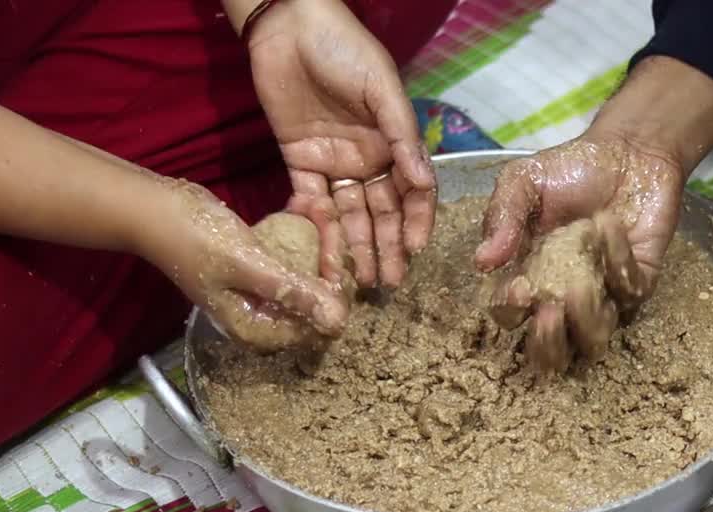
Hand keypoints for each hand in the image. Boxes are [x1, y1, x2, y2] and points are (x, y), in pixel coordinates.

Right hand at [139, 180, 348, 349]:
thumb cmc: (196, 239)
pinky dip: (304, 233)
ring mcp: (262, 291)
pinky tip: (307, 207)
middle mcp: (264, 316)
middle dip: (330, 257)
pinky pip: (295, 256)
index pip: (318, 323)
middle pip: (318, 297)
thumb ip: (293, 294)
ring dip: (321, 240)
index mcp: (259, 329)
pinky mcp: (260, 267)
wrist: (153, 210)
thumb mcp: (249, 266)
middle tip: (329, 216)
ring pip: (309, 273)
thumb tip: (338, 323)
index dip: (334, 290)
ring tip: (320, 206)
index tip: (338, 252)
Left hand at [246, 0, 435, 288]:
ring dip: (355, 247)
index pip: (412, 192)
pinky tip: (320, 254)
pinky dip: (314, 227)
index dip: (416, 222)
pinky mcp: (298, 161)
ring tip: (360, 281)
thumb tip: (423, 182)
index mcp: (394, 143)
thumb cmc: (346, 50)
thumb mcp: (383, 88)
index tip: (417, 251)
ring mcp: (334, 163)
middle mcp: (368, 160)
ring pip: (348, 215)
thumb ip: (403, 136)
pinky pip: (308, 201)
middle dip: (387, 247)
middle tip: (388, 283)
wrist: (290, 26)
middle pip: (381, 212)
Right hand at [476, 134, 684, 370]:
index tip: (517, 288)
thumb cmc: (571, 168)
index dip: (510, 312)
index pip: (511, 316)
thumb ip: (503, 216)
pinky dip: (616, 261)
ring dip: (585, 319)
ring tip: (579, 285)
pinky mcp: (640, 283)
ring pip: (594, 340)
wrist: (628, 150)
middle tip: (548, 313)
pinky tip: (606, 224)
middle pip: (552, 352)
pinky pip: (629, 293)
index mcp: (528, 278)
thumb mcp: (524, 181)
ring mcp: (604, 296)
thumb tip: (482, 261)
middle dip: (547, 343)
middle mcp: (564, 297)